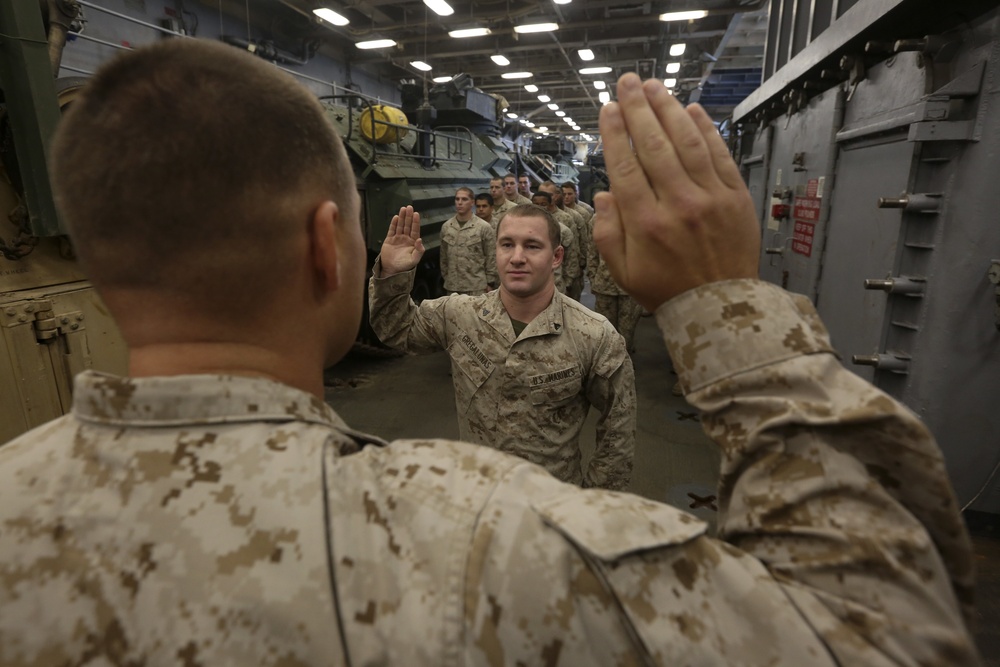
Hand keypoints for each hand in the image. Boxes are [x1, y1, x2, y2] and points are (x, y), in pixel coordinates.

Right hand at [379, 206, 424, 275]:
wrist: (392, 270)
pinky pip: (392, 230)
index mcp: (413, 242)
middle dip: (408, 216)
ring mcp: (397, 238)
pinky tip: (396, 217)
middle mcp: (406, 238)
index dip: (415, 222)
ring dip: (402, 218)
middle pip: (408, 225)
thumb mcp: (414, 259)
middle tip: (409, 207)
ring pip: (400, 226)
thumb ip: (419, 250)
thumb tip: (420, 239)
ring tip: (403, 209)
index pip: (415, 230)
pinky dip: (394, 224)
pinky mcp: (389, 240)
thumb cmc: (405, 265)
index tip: (416, 214)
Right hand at [594, 74, 759, 310]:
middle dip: (638, 109)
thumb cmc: (665, 289)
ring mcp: (710, 198)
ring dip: (669, 110)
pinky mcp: (735, 197)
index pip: (626, 166)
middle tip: (627, 82)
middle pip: (654, 145)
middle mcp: (678, 205)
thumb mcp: (623, 271)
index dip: (616, 133)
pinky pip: (719, 155)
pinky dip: (706, 129)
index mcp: (646, 223)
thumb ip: (607, 232)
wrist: (719, 307)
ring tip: (654, 86)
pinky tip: (691, 109)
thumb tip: (604, 194)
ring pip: (687, 142)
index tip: (608, 109)